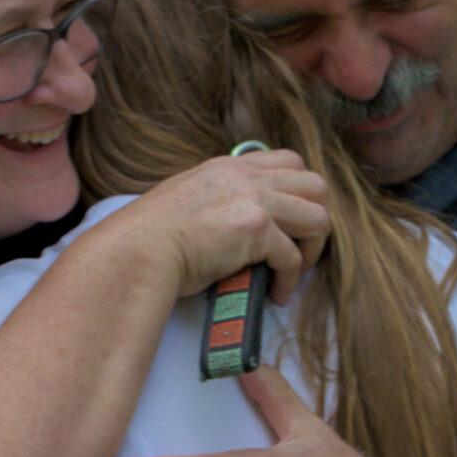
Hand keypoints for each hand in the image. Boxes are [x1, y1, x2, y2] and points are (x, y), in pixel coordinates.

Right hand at [96, 150, 330, 303]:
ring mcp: (254, 200)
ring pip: (319, 217)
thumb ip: (219, 195)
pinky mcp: (256, 230)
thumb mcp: (189, 195)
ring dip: (312, 249)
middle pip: (317, 185)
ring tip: (292, 272)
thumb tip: (236, 217)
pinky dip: (290, 281)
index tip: (290, 224)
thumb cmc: (153, 234)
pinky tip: (274, 294)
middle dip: (316, 219)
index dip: (299, 194)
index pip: (290, 162)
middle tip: (300, 248)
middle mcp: (247, 176)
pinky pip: (294, 258)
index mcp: (231, 166)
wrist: (137, 250)